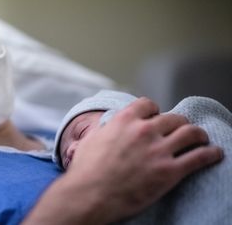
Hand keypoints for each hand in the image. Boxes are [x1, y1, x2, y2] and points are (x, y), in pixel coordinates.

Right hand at [23, 98, 222, 224]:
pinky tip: (215, 154)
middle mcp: (143, 131)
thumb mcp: (91, 140)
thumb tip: (109, 127)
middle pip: (173, 118)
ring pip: (190, 133)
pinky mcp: (169, 171)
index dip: (154, 111)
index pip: (148, 104)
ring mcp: (158, 150)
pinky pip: (199, 157)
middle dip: (178, 124)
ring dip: (198, 135)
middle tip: (180, 131)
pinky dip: (211, 154)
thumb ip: (106, 129)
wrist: (89, 195)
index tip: (156, 117)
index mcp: (124, 120)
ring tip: (201, 139)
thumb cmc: (85, 171)